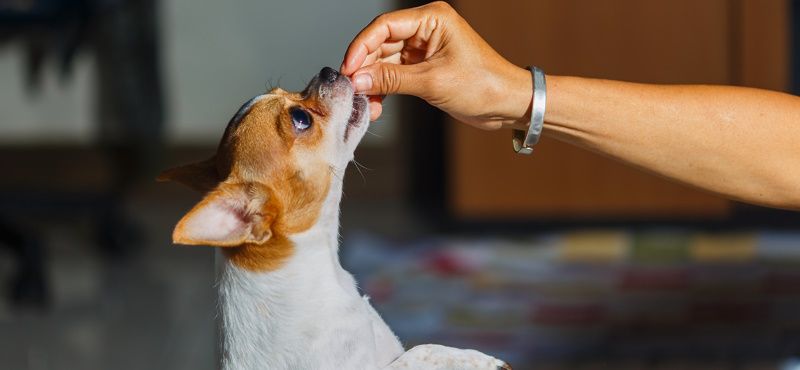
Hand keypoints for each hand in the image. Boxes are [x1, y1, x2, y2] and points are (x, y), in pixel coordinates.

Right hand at [340, 1, 531, 129]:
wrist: (508, 104)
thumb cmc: (483, 85)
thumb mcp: (433, 82)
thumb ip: (392, 80)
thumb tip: (357, 80)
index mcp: (432, 19)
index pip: (384, 26)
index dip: (361, 47)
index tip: (347, 70)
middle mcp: (425, 29)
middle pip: (380, 44)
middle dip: (365, 69)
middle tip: (352, 91)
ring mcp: (423, 49)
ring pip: (384, 62)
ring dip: (373, 84)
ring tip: (365, 105)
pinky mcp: (423, 68)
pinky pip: (394, 76)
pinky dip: (384, 90)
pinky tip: (376, 106)